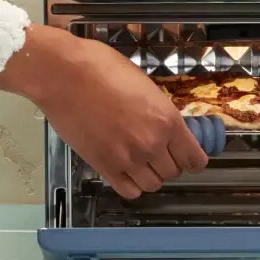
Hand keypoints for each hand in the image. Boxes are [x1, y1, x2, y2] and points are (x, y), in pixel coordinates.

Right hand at [0, 24, 208, 198]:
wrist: (64, 75)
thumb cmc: (102, 68)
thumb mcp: (145, 85)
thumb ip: (159, 111)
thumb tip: (166, 125)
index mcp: (167, 120)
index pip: (194, 158)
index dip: (194, 160)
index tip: (189, 158)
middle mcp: (152, 144)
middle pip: (173, 172)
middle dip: (170, 164)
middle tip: (160, 153)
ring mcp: (127, 159)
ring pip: (152, 185)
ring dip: (150, 175)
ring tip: (141, 162)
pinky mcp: (103, 166)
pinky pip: (127, 190)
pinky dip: (131, 185)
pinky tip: (126, 170)